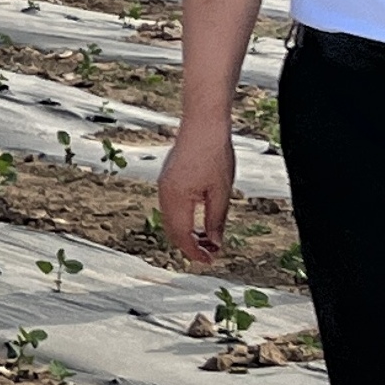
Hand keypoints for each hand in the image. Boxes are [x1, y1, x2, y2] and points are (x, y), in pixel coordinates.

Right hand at [156, 119, 237, 268]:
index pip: (183, 236)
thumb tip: (214, 243)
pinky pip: (170, 207)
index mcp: (177, 198)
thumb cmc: (214, 154)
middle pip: (172, 231)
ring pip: (170, 220)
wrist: (203, 123)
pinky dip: (182, 220)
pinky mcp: (167, 178)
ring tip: (206, 240)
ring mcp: (163, 185)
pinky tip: (198, 220)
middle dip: (189, 246)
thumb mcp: (221, 192)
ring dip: (186, 233)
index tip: (210, 261)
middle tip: (209, 255)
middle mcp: (165, 194)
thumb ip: (216, 220)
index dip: (195, 252)